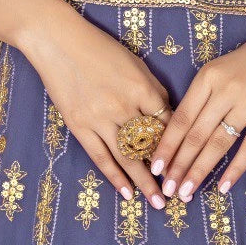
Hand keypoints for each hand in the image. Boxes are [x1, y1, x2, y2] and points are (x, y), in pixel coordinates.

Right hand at [20, 4, 173, 210]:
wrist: (58, 42)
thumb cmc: (99, 47)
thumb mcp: (134, 62)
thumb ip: (151, 89)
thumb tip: (165, 114)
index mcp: (140, 87)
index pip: (166, 122)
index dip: (177, 143)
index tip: (187, 161)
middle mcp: (123, 106)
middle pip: (150, 145)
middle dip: (166, 171)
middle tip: (179, 193)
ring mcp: (99, 118)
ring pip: (127, 157)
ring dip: (144, 182)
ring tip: (158, 203)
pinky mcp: (79, 126)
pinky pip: (100, 157)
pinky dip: (115, 177)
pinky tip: (127, 193)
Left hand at [147, 21, 245, 203]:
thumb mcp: (217, 70)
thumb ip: (200, 97)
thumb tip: (179, 136)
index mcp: (207, 78)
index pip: (181, 118)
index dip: (167, 145)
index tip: (155, 168)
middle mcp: (225, 90)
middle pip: (196, 134)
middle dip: (179, 165)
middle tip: (168, 189)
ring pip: (219, 143)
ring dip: (200, 171)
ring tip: (187, 192)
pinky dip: (236, 169)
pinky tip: (223, 187)